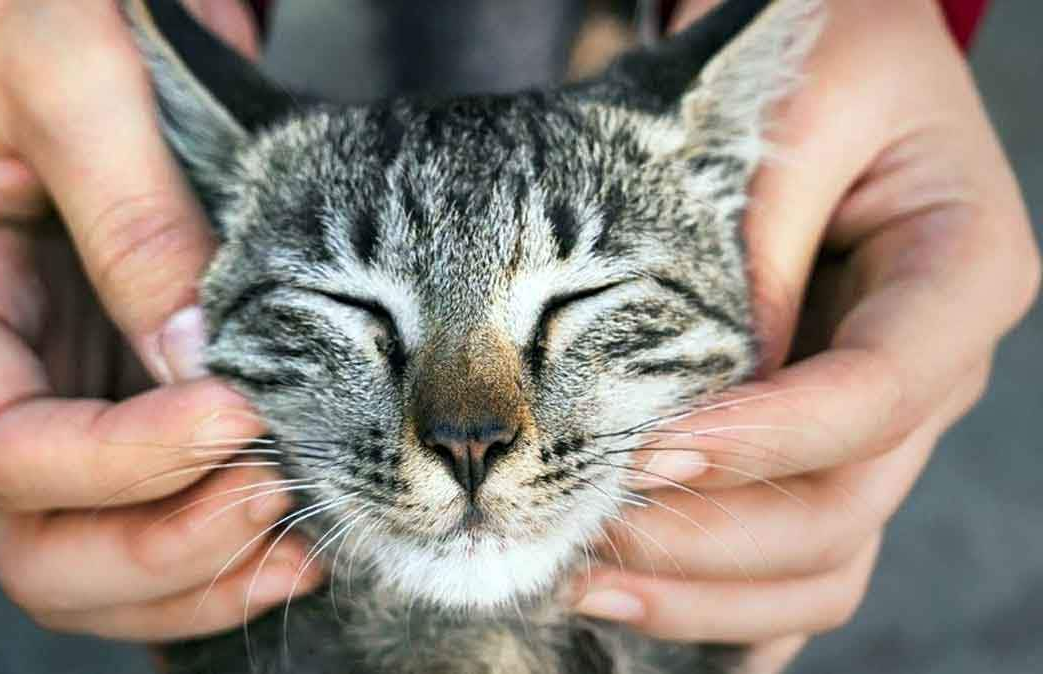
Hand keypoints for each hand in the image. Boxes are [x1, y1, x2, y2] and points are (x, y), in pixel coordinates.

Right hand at [0, 0, 319, 640]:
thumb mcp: (74, 66)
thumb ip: (128, 210)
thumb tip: (197, 362)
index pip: (1, 446)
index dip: (123, 464)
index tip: (243, 416)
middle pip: (35, 540)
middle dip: (160, 547)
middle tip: (279, 498)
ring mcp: (53, 384)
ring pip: (90, 554)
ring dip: (195, 572)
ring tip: (302, 537)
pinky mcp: (119, 387)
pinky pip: (149, 510)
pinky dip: (218, 546)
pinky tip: (296, 530)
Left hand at [571, 1, 1039, 671]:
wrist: (830, 49)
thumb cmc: (820, 57)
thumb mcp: (793, 115)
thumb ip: (754, 250)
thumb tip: (695, 402)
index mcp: (960, 278)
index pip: (874, 396)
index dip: (766, 441)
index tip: (648, 451)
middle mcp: (929, 369)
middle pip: (843, 506)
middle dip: (709, 536)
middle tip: (581, 531)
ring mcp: (880, 421)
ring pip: (823, 558)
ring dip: (705, 592)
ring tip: (582, 581)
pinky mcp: (822, 442)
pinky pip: (799, 558)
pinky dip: (730, 606)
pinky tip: (647, 617)